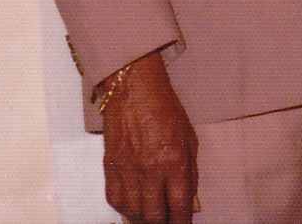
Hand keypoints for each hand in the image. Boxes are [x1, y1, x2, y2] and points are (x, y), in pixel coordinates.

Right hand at [100, 50, 198, 222]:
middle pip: (154, 215)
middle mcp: (149, 169)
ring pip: (133, 212)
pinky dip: (125, 208)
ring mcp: (127, 170)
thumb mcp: (189, 138)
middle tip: (169, 222)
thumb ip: (191, 172)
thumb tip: (191, 199)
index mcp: (174, 161)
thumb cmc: (164, 108)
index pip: (179, 205)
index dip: (182, 222)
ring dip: (144, 218)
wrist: (134, 90)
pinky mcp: (110, 167)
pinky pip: (115, 200)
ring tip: (152, 215)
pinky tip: (134, 205)